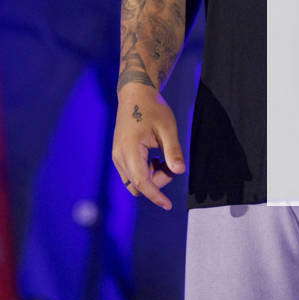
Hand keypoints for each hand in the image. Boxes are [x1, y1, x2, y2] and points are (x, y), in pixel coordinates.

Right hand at [112, 87, 185, 209]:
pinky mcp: (119, 154)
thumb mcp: (167, 128)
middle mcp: (119, 156)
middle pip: (137, 185)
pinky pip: (131, 173)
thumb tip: (179, 172)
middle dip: (156, 182)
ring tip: (163, 158)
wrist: (135, 94)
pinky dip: (145, 171)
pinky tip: (156, 157)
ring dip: (151, 177)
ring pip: (134, 181)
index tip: (168, 205)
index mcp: (130, 150)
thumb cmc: (153, 108)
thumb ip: (172, 151)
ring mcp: (117, 156)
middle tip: (171, 163)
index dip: (156, 196)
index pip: (142, 183)